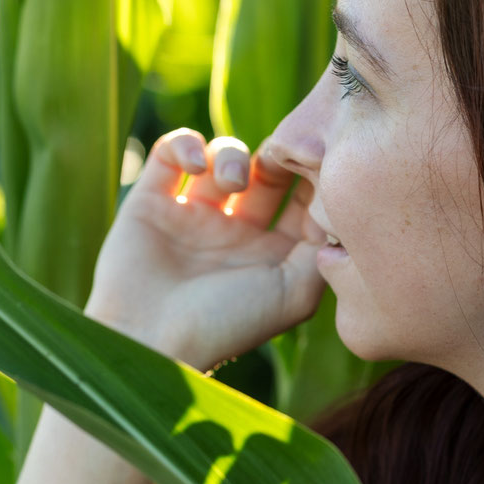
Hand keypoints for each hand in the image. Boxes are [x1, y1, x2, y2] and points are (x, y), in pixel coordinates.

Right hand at [85, 129, 325, 370]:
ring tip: (233, 181)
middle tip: (276, 158)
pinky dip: (185, 145)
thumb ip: (322, 250)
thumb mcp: (294, 295)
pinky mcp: (150, 201)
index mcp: (271, 255)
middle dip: (275, 159)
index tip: (317, 164)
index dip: (312, 177)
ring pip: (221, 157)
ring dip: (232, 155)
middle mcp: (234, 233)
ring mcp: (192, 216)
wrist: (150, 339)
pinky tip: (194, 165)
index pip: (302, 201)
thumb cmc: (226, 324)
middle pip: (265, 173)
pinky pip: (170, 152)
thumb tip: (333, 209)